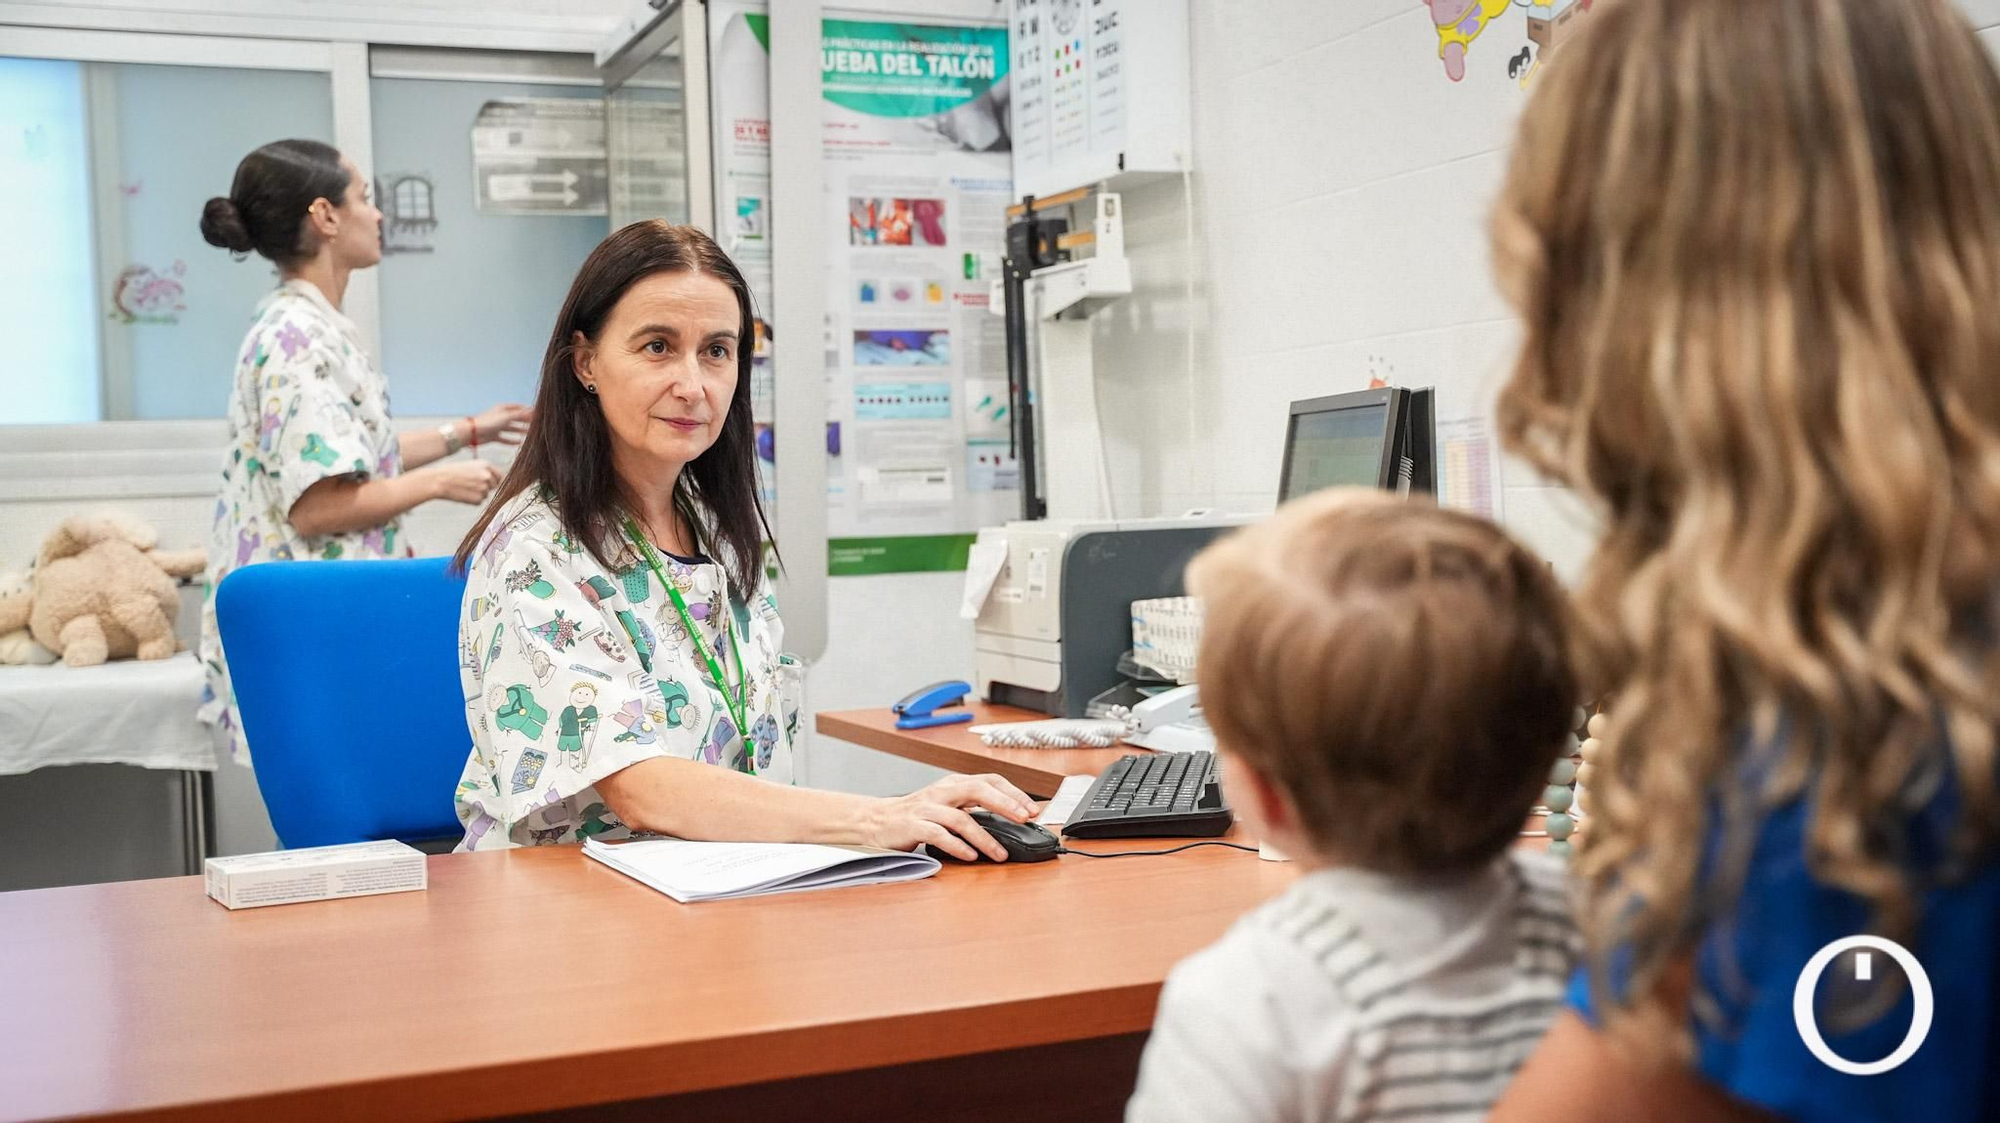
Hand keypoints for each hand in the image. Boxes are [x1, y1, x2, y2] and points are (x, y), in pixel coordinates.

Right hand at [424, 459, 502, 504]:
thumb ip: (484, 471)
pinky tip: (462, 494)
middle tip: (470, 485)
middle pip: (494, 486)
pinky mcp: (478, 499)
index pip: (500, 476)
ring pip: (486, 494)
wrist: (439, 480)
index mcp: (486, 465)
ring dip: (477, 493)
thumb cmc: (452, 472)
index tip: (487, 482)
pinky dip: (472, 500)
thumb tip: (495, 480)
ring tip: (463, 488)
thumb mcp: (471, 465)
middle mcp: (487, 476)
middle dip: (485, 487)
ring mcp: (484, 488)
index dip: (494, 480)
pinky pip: (479, 502)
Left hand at [473, 403, 531, 445]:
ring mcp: (497, 427)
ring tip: (530, 434)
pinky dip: (512, 441)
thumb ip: (520, 415)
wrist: (473, 433)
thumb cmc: (488, 422)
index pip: (517, 407)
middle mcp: (500, 417)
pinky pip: (505, 439)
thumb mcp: (507, 417)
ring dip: (520, 431)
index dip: (526, 410)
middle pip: (516, 418)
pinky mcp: (494, 436)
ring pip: (511, 429)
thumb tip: (532, 410)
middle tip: (536, 425)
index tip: (536, 413)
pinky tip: (519, 443)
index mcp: (502, 409)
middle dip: (525, 421)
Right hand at [859, 773, 1037, 860]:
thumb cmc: (916, 814)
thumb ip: (971, 807)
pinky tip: (971, 856)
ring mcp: (927, 808)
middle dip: (1005, 804)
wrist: (877, 820)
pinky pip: (940, 835)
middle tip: (1024, 820)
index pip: (989, 780)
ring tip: (1000, 854)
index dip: (1013, 793)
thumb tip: (1009, 819)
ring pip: (961, 818)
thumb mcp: (946, 803)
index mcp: (953, 783)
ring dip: (984, 838)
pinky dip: (958, 847)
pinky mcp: (914, 825)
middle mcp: (942, 791)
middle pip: (978, 790)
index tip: (1032, 809)